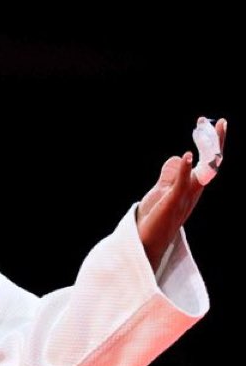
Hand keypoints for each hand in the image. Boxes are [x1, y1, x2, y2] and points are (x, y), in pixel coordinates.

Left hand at [136, 118, 226, 270]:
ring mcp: (184, 197)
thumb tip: (181, 156)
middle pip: (210, 164)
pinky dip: (185, 170)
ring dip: (205, 151)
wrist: (146, 245)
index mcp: (191, 188)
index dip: (210, 143)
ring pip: (202, 172)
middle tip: (218, 121)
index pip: (206, 162)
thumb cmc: (154, 219)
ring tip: (207, 129)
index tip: (210, 123)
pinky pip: (181, 185)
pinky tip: (187, 155)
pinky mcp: (172, 203)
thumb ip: (171, 175)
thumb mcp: (162, 191)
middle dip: (214, 142)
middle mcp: (193, 192)